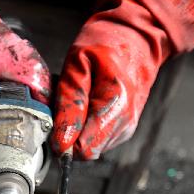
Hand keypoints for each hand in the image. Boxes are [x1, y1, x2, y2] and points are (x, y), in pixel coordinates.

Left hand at [52, 0, 168, 159]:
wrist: (138, 40)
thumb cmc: (106, 45)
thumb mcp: (78, 63)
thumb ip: (69, 103)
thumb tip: (60, 142)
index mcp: (115, 106)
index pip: (82, 149)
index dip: (62, 138)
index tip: (54, 116)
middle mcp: (125, 124)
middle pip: (85, 152)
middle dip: (69, 134)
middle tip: (65, 105)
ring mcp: (126, 129)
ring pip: (90, 148)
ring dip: (78, 131)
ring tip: (80, 101)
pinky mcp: (124, 130)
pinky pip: (97, 140)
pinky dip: (87, 127)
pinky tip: (89, 105)